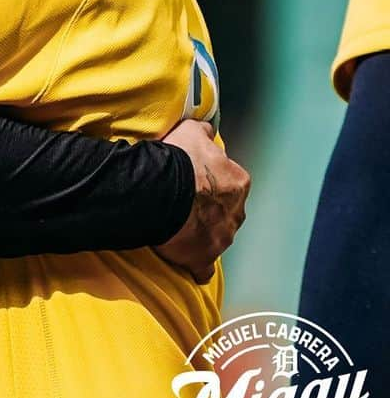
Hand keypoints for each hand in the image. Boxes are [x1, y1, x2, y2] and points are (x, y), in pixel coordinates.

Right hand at [153, 120, 249, 282]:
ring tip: (179, 229)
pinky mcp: (203, 258)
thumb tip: (208, 129)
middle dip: (211, 210)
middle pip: (226, 212)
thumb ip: (203, 132)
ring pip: (217, 238)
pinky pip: (203, 268)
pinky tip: (185, 260)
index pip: (231, 182)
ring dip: (202, 234)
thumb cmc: (178, 160)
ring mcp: (221, 238)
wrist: (160, 191)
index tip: (196, 180)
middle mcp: (236, 213)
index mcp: (238, 183)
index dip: (212, 180)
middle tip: (185, 204)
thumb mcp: (191, 132)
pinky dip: (196, 266)